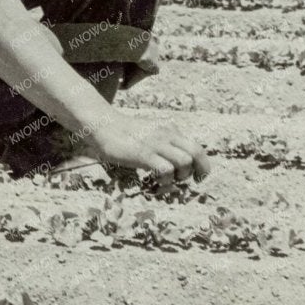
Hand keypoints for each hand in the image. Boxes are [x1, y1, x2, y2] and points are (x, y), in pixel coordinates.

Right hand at [85, 117, 210, 183]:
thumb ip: (164, 142)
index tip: (198, 176)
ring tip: (167, 179)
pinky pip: (166, 169)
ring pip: (184, 161)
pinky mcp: (143, 153)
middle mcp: (166, 135)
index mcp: (169, 129)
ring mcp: (155, 144)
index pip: (196, 147)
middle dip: (199, 170)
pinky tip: (154, 179)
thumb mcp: (149, 132)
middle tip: (191, 181)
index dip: (202, 165)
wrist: (101, 124)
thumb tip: (176, 162)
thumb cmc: (123, 133)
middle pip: (196, 152)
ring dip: (180, 175)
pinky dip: (165, 179)